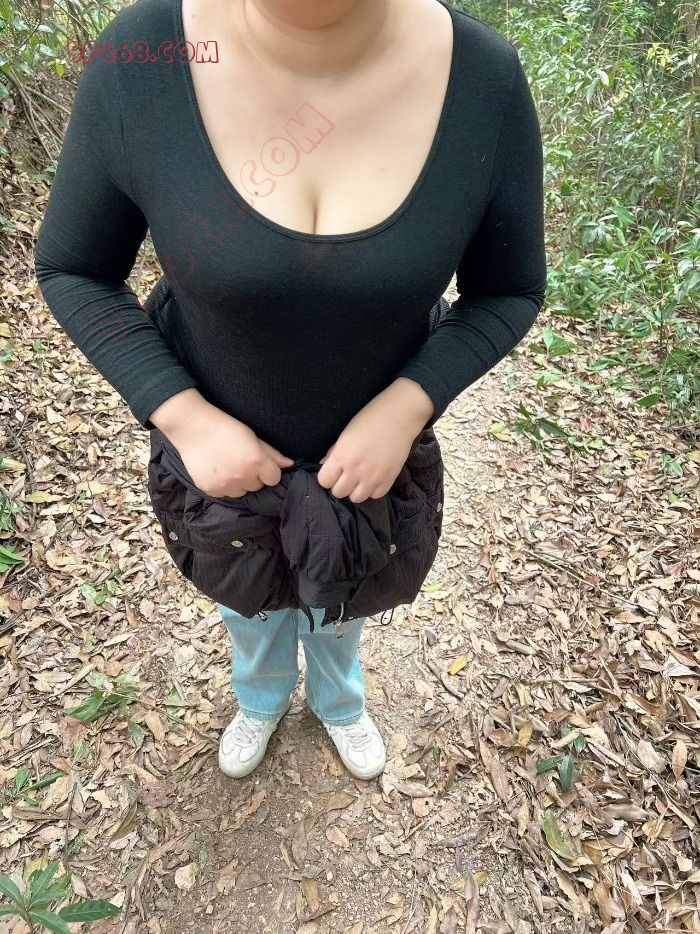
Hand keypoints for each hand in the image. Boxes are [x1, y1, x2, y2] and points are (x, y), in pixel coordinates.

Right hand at [149, 389, 293, 496]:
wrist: (192, 427)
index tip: (259, 463)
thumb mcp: (253, 436)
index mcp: (257, 462)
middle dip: (253, 476)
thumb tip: (289, 464)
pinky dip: (223, 486)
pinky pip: (225, 494)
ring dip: (238, 483)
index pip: (274, 479)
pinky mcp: (211, 490)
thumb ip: (272, 453)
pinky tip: (216, 470)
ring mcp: (226, 485)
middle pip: (257, 486)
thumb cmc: (225, 427)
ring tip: (227, 466)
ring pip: (241, 492)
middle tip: (240, 461)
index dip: (268, 471)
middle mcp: (243, 477)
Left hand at [316, 378, 433, 503]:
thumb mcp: (345, 434)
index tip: (333, 471)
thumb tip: (324, 466)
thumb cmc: (369, 420)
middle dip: (340, 484)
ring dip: (355, 489)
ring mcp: (373, 477)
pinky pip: (375, 496)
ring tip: (360, 477)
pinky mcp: (389, 480)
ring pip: (356, 498)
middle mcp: (355, 471)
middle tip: (347, 473)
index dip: (327, 476)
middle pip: (338, 492)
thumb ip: (333, 453)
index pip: (324, 481)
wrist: (399, 416)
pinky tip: (374, 477)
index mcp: (341, 457)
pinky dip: (372, 489)